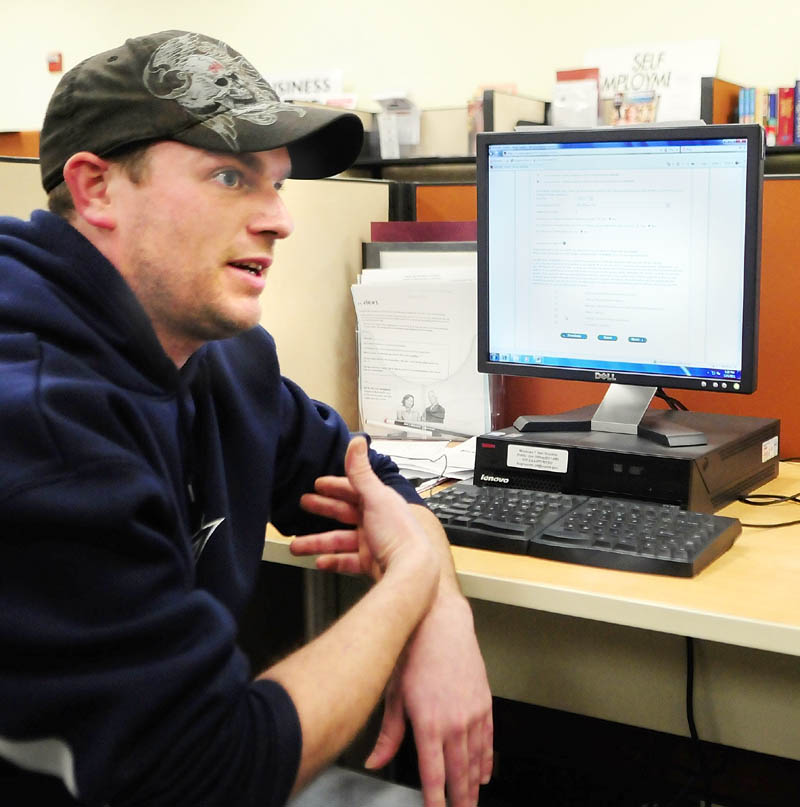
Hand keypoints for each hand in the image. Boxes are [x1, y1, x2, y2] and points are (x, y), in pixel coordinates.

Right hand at [291, 437, 436, 583]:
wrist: (411, 572)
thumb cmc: (399, 534)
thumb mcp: (376, 497)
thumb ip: (361, 472)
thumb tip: (356, 442)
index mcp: (380, 502)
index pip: (354, 489)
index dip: (335, 486)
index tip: (318, 484)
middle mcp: (377, 520)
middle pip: (344, 512)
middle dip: (323, 509)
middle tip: (305, 504)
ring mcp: (374, 543)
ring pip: (340, 540)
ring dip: (318, 542)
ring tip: (297, 545)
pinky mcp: (371, 563)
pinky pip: (346, 560)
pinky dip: (332, 560)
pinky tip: (319, 561)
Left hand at [366, 592, 493, 806]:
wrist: (442, 623)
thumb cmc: (414, 653)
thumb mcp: (394, 693)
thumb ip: (388, 734)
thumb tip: (375, 760)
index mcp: (429, 723)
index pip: (434, 775)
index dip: (436, 801)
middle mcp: (454, 722)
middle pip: (459, 773)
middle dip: (460, 800)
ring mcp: (473, 713)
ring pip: (476, 760)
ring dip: (474, 785)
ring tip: (471, 801)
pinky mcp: (485, 702)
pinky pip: (489, 739)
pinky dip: (487, 760)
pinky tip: (485, 772)